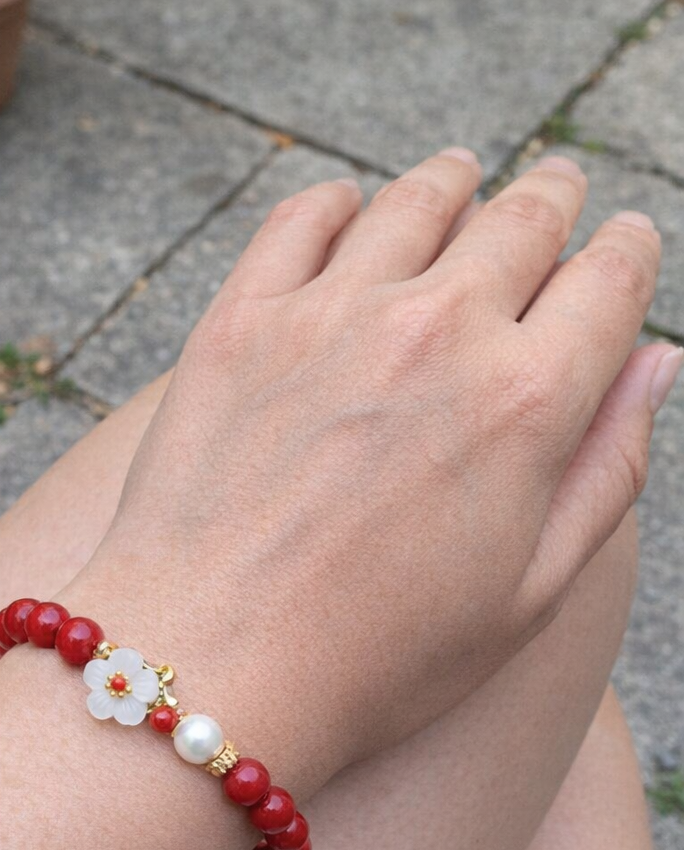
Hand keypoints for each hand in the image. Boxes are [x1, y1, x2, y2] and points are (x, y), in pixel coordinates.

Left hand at [78, 148, 676, 789]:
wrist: (210, 670)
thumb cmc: (377, 660)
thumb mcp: (528, 596)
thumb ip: (608, 470)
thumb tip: (658, 362)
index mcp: (529, 403)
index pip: (611, 279)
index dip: (627, 253)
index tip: (623, 247)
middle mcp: (440, 333)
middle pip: (524, 220)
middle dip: (554, 198)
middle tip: (555, 192)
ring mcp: (332, 316)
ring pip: (418, 200)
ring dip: (454, 183)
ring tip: (461, 179)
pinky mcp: (241, 321)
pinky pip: (302, 218)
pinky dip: (339, 202)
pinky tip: (349, 211)